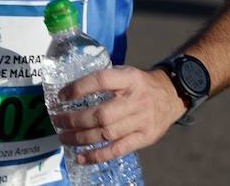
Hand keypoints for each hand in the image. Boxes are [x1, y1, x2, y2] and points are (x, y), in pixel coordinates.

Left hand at [50, 66, 185, 164]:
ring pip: (107, 134)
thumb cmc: (140, 84)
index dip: (79, 88)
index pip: (101, 80)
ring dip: (81, 138)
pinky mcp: (145, 138)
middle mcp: (136, 100)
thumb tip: (70, 91)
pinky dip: (97, 155)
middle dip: (75, 120)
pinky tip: (81, 157)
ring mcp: (142, 121)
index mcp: (129, 79)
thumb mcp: (125, 73)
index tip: (61, 96)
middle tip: (57, 121)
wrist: (172, 94)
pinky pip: (118, 150)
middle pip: (102, 114)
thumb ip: (104, 80)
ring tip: (64, 138)